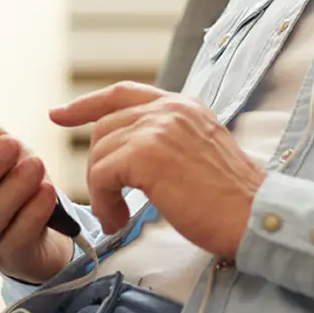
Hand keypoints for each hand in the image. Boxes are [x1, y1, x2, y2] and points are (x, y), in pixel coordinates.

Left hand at [51, 83, 265, 259]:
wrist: (254, 215)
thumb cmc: (232, 199)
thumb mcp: (200, 152)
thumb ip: (168, 141)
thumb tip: (130, 156)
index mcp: (183, 105)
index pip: (123, 93)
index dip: (87, 103)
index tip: (59, 113)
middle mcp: (170, 109)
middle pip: (105, 127)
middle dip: (97, 166)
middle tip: (109, 202)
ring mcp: (158, 128)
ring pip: (100, 153)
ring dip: (101, 191)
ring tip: (119, 217)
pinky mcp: (147, 154)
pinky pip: (102, 174)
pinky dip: (104, 202)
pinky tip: (120, 220)